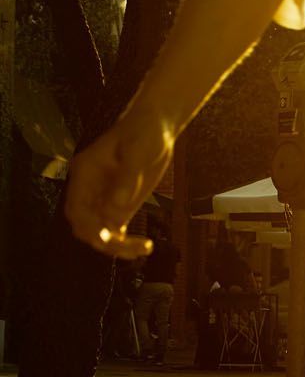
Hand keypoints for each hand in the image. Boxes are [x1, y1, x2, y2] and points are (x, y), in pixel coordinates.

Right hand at [66, 103, 175, 259]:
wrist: (156, 128)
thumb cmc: (143, 133)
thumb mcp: (137, 152)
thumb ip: (126, 180)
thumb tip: (115, 209)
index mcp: (85, 174)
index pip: (75, 208)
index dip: (88, 225)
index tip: (109, 235)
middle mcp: (90, 189)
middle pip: (84, 224)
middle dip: (102, 240)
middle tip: (130, 247)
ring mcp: (105, 198)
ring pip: (100, 231)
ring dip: (117, 245)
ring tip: (143, 249)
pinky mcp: (121, 203)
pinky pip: (116, 230)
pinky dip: (125, 242)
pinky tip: (143, 247)